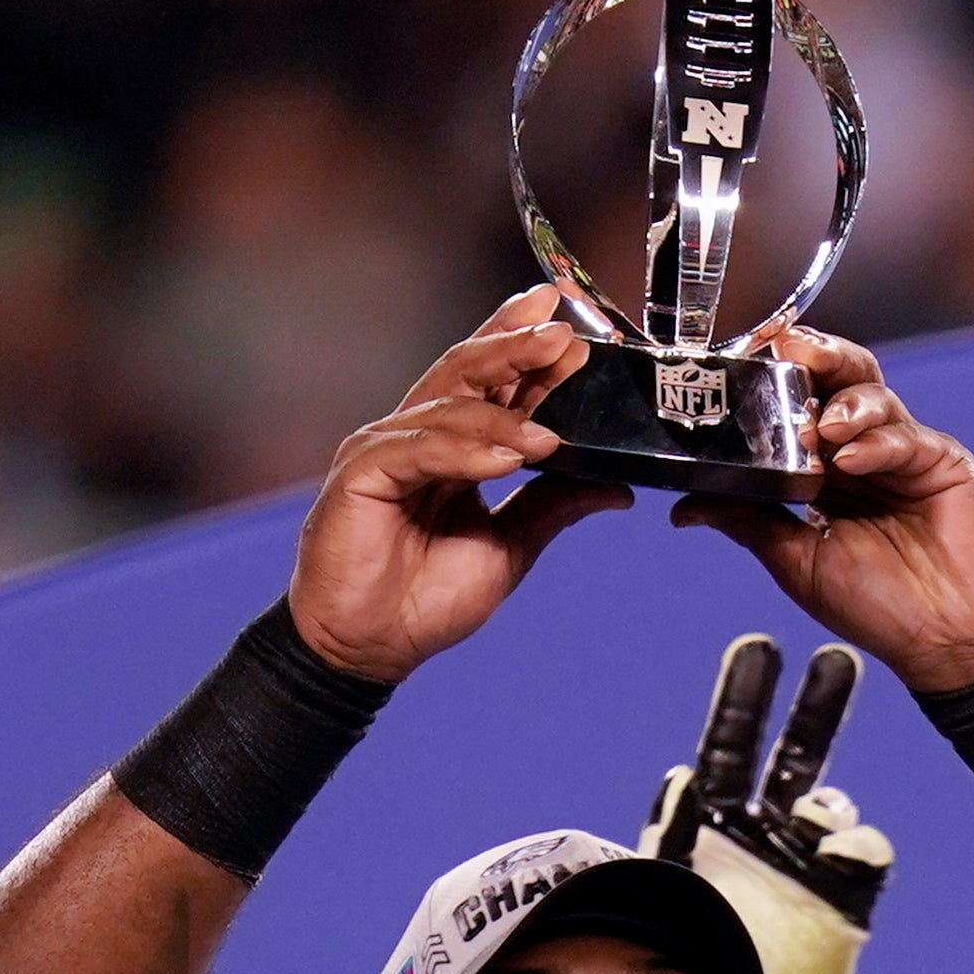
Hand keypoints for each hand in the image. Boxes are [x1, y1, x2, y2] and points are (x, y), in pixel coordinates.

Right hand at [284, 291, 633, 684]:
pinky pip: (417, 450)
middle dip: (514, 347)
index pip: (490, 382)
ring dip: (502, 414)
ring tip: (549, 431)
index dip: (523, 347)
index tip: (568, 325)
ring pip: (445, 406)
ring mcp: (384, 449)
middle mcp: (414, 436)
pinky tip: (504, 458)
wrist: (371, 647)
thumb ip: (552, 506)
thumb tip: (615, 484)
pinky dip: (463, 451)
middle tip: (559, 332)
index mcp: (449, 446)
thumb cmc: (424, 598)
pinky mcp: (359, 475)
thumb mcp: (509, 547)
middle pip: (466, 372)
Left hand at [651, 632, 889, 973]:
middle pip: (785, 753)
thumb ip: (665, 847)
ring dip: (824, 772)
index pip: (723, 756)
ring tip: (818, 760)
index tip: (756, 653)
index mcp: (707, 834)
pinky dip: (855, 840)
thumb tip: (682, 777)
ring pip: (825, 796)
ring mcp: (806, 866)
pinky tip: (837, 847)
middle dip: (798, 703)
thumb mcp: (656, 915)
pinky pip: (863, 853)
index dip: (739, 705)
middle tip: (819, 652)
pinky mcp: (847, 900)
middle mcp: (759, 840)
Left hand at [682, 328, 973, 694]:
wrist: (948, 646)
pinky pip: (906, 437)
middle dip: (815, 357)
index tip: (747, 361)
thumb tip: (684, 508)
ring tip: (824, 427)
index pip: (800, 406)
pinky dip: (876, 442)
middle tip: (788, 352)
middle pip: (840, 380)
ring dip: (843, 401)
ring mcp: (906, 455)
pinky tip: (854, 460)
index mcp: (828, 473)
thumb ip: (748, 522)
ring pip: (874, 395)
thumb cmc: (881, 610)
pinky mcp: (944, 464)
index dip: (777, 381)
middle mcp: (865, 454)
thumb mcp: (797, 562)